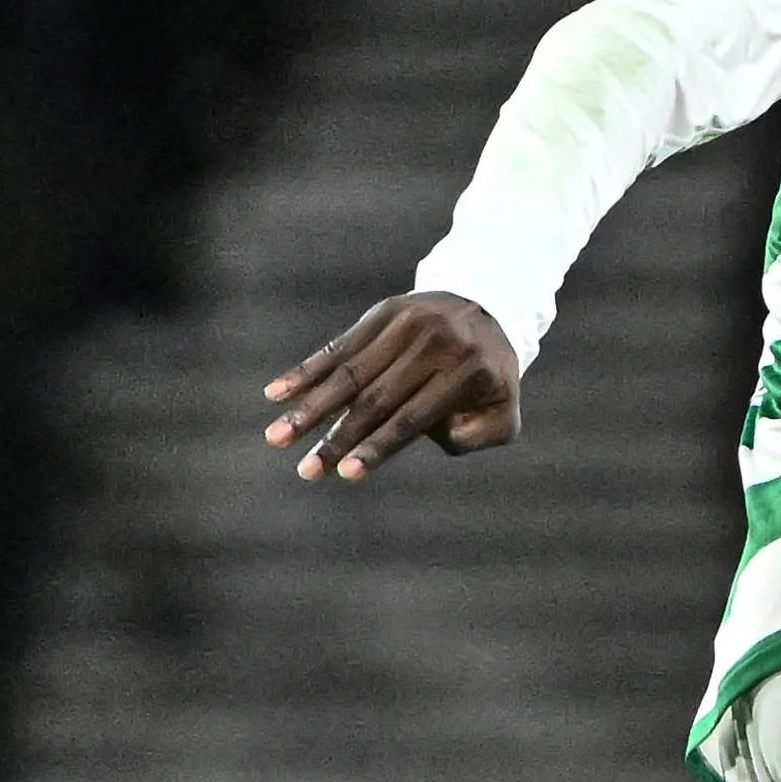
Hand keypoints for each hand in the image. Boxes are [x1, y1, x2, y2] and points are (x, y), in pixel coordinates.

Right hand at [261, 293, 522, 478]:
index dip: (376, 447)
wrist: (488, 307)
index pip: (413, 419)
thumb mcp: (504, 410)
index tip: (344, 473)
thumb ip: (478, 435)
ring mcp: (407, 325)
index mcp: (469, 374)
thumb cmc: (491, 376)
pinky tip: (277, 393)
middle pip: (375, 400)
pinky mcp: (384, 313)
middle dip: (336, 438)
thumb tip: (429, 436)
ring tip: (276, 437)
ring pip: (349, 373)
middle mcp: (436, 346)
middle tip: (305, 471)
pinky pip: (339, 345)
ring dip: (309, 409)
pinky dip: (306, 371)